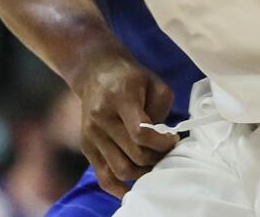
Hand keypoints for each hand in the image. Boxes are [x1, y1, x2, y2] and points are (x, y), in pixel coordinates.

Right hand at [71, 52, 177, 199]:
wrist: (95, 71)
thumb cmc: (131, 78)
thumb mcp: (154, 83)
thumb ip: (161, 112)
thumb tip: (162, 141)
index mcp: (119, 98)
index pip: (140, 133)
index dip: (162, 143)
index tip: (173, 140)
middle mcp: (101, 118)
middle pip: (134, 155)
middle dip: (156, 158)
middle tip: (166, 152)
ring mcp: (91, 135)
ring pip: (121, 170)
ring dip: (143, 172)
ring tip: (152, 162)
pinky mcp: (86, 147)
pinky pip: (104, 177)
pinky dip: (120, 188)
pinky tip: (134, 188)